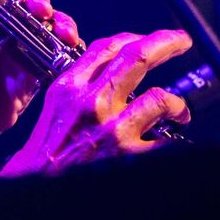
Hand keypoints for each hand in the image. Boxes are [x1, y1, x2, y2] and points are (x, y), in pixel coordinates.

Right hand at [0, 29, 193, 177]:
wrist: (38, 182)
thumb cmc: (46, 150)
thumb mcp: (55, 105)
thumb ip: (80, 86)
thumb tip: (109, 71)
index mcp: (71, 86)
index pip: (107, 47)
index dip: (134, 37)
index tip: (146, 39)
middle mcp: (92, 101)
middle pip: (137, 57)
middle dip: (166, 43)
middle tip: (181, 41)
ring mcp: (113, 128)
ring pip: (160, 98)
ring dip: (177, 103)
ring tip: (180, 110)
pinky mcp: (129, 155)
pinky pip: (165, 140)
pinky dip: (174, 139)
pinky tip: (173, 140)